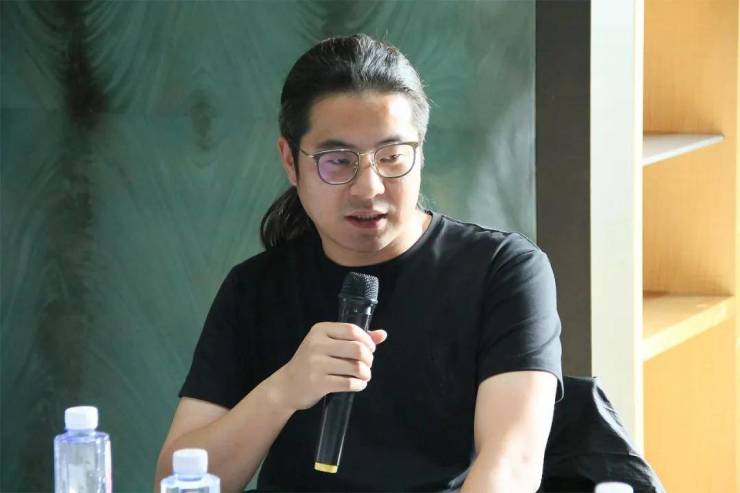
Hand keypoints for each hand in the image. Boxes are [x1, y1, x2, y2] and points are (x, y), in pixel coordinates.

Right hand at [272, 323, 387, 411]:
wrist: (287, 385)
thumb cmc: (311, 363)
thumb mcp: (328, 344)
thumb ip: (355, 338)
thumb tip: (383, 334)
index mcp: (320, 330)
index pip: (352, 330)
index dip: (367, 341)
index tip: (370, 349)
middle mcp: (317, 344)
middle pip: (357, 349)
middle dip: (369, 359)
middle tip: (367, 365)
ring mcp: (316, 364)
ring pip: (356, 367)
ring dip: (366, 374)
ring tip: (363, 376)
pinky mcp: (318, 383)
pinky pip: (349, 383)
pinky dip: (359, 385)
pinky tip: (358, 384)